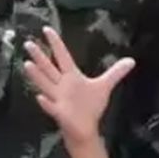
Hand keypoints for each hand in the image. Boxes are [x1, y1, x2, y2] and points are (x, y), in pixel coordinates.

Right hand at [22, 27, 134, 148]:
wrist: (85, 129)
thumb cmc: (90, 106)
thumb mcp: (103, 86)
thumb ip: (115, 73)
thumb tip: (131, 60)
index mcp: (71, 76)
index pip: (62, 56)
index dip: (55, 43)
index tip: (47, 29)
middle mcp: (61, 85)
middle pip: (48, 68)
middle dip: (39, 56)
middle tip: (28, 43)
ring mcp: (58, 98)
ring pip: (45, 84)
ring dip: (36, 75)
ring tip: (27, 64)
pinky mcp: (59, 113)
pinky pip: (51, 107)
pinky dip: (46, 103)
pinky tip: (40, 97)